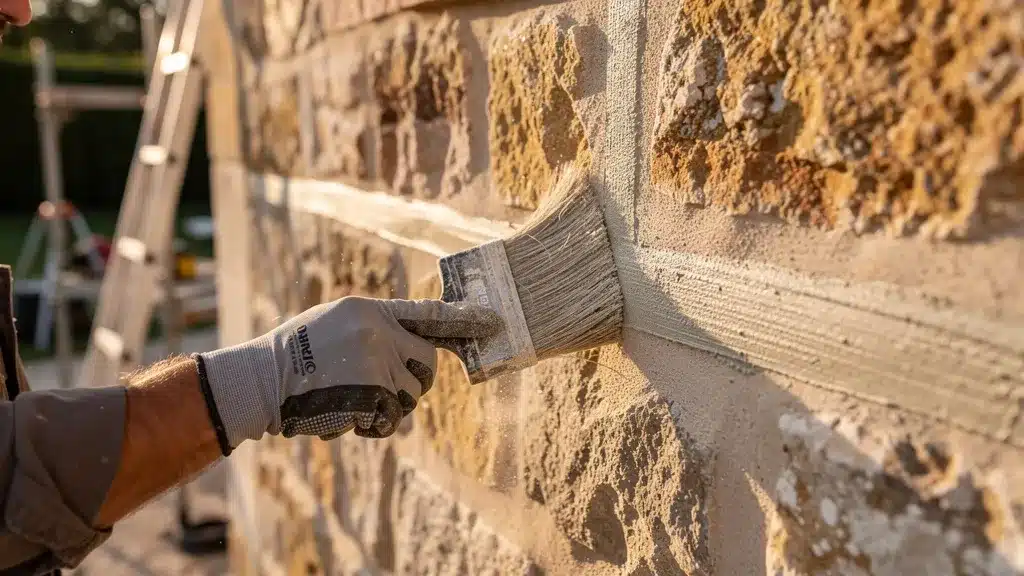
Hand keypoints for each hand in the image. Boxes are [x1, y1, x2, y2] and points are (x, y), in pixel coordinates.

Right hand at [196, 296, 500, 450]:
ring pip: (410, 394)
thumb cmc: (294, 354)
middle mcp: (379, 333)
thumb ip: (375, 329)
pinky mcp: (370, 395)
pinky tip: (344, 414)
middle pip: (428, 362)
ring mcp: (376, 365)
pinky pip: (391, 418)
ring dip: (388, 404)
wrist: (262, 380)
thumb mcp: (335, 322)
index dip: (462, 320)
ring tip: (350, 397)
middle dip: (416, 379)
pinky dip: (372, 424)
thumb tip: (410, 347)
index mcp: (370, 311)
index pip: (427, 314)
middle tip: (385, 385)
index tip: (491, 321)